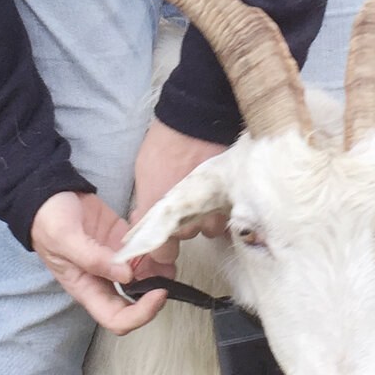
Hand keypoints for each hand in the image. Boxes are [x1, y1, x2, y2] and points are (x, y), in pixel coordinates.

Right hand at [30, 190, 170, 332]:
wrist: (47, 193)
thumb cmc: (47, 219)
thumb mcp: (65, 238)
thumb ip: (93, 259)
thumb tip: (126, 276)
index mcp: (86, 288)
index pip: (116, 319)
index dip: (141, 314)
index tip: (159, 292)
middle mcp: (103, 280)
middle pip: (136, 302)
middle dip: (157, 290)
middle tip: (169, 268)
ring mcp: (115, 261)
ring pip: (146, 277)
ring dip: (161, 267)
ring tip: (167, 246)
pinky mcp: (122, 242)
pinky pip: (145, 251)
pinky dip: (155, 244)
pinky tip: (153, 229)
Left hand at [130, 119, 229, 265]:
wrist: (195, 122)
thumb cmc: (164, 145)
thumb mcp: (145, 173)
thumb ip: (146, 203)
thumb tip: (143, 220)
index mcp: (162, 218)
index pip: (162, 253)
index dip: (162, 249)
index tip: (161, 239)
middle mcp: (188, 222)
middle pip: (187, 237)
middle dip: (184, 224)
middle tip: (182, 203)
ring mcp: (212, 213)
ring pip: (209, 227)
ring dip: (205, 216)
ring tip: (202, 194)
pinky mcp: (231, 201)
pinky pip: (226, 214)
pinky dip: (222, 207)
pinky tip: (217, 191)